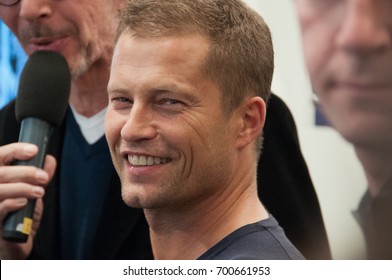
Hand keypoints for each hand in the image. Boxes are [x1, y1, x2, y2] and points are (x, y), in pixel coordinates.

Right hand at [0, 143, 55, 258]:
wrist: (12, 245)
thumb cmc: (17, 217)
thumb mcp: (31, 193)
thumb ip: (38, 176)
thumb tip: (49, 159)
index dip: (14, 150)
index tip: (33, 150)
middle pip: (0, 172)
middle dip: (25, 171)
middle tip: (43, 177)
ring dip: (22, 187)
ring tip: (39, 192)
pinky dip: (13, 202)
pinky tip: (24, 202)